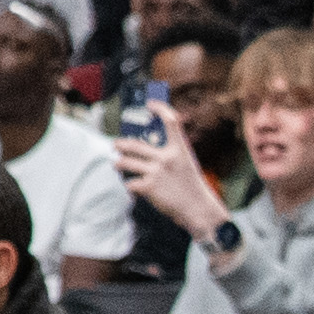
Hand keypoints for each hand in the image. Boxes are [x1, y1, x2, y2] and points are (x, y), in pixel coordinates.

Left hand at [114, 111, 231, 243]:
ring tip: (117, 165)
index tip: (150, 104)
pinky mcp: (149, 187)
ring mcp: (156, 171)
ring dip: (118, 164)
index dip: (161, 108)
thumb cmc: (190, 186)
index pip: (171, 121)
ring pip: (125, 163)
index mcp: (180, 150)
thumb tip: (145, 148)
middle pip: (135, 144)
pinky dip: (130, 186)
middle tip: (115, 145)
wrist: (197, 209)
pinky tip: (133, 188)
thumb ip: (169, 154)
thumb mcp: (185, 164)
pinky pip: (130, 183)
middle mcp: (166, 157)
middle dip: (120, 144)